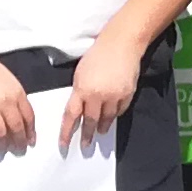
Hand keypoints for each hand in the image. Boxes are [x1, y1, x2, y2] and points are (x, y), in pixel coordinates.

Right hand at [0, 53, 34, 153]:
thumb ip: (16, 98)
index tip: (30, 141)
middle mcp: (5, 102)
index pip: (29, 117)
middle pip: (16, 128)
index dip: (30, 132)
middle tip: (17, 149)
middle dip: (18, 142)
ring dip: (1, 144)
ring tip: (1, 148)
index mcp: (17, 93)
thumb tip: (19, 117)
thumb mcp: (10, 81)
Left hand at [64, 34, 142, 148]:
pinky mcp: (127, 94)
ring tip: (99, 132)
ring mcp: (114, 96)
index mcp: (81, 89)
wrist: (121, 44)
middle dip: (87, 135)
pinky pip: (120, 111)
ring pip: (107, 118)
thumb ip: (78, 92)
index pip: (71, 116)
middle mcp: (97, 95)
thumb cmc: (97, 55)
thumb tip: (78, 109)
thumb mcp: (80, 74)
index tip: (64, 145)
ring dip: (102, 127)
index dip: (67, 132)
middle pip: (90, 121)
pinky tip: (111, 117)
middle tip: (85, 145)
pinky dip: (114, 116)